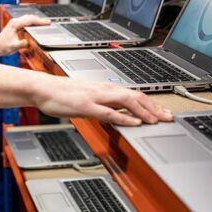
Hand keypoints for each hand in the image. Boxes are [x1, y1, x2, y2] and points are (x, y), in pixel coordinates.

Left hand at [0, 15, 50, 56]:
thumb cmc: (2, 46)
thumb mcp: (14, 47)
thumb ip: (23, 44)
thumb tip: (30, 42)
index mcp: (15, 24)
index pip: (30, 20)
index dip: (40, 21)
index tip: (47, 23)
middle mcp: (15, 21)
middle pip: (30, 17)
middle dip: (40, 19)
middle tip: (48, 22)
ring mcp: (14, 22)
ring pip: (28, 18)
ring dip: (36, 20)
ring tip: (44, 23)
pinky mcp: (15, 25)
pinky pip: (25, 20)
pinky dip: (32, 21)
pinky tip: (36, 24)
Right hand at [33, 76, 173, 125]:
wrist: (43, 88)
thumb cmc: (63, 94)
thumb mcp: (88, 98)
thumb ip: (105, 104)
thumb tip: (120, 113)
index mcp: (105, 88)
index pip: (134, 94)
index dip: (152, 103)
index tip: (164, 112)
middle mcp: (104, 89)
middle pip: (136, 96)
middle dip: (154, 107)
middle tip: (168, 118)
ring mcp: (95, 97)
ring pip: (126, 101)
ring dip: (144, 111)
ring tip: (156, 120)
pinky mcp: (86, 105)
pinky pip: (109, 112)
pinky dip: (124, 118)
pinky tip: (134, 123)